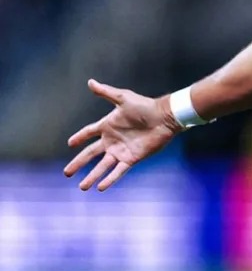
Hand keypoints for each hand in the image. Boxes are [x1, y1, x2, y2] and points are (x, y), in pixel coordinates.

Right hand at [64, 79, 182, 190]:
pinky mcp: (132, 158)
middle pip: (90, 154)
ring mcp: (121, 151)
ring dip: (92, 176)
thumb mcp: (123, 98)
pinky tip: (100, 188)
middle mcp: (112, 140)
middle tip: (67, 173)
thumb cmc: (145, 106)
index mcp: (108, 126)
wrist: (164, 117)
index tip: (70, 143)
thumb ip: (106, 92)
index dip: (79, 137)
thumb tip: (90, 82)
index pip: (89, 132)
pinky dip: (110, 179)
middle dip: (78, 163)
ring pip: (102, 166)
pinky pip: (118, 171)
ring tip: (82, 187)